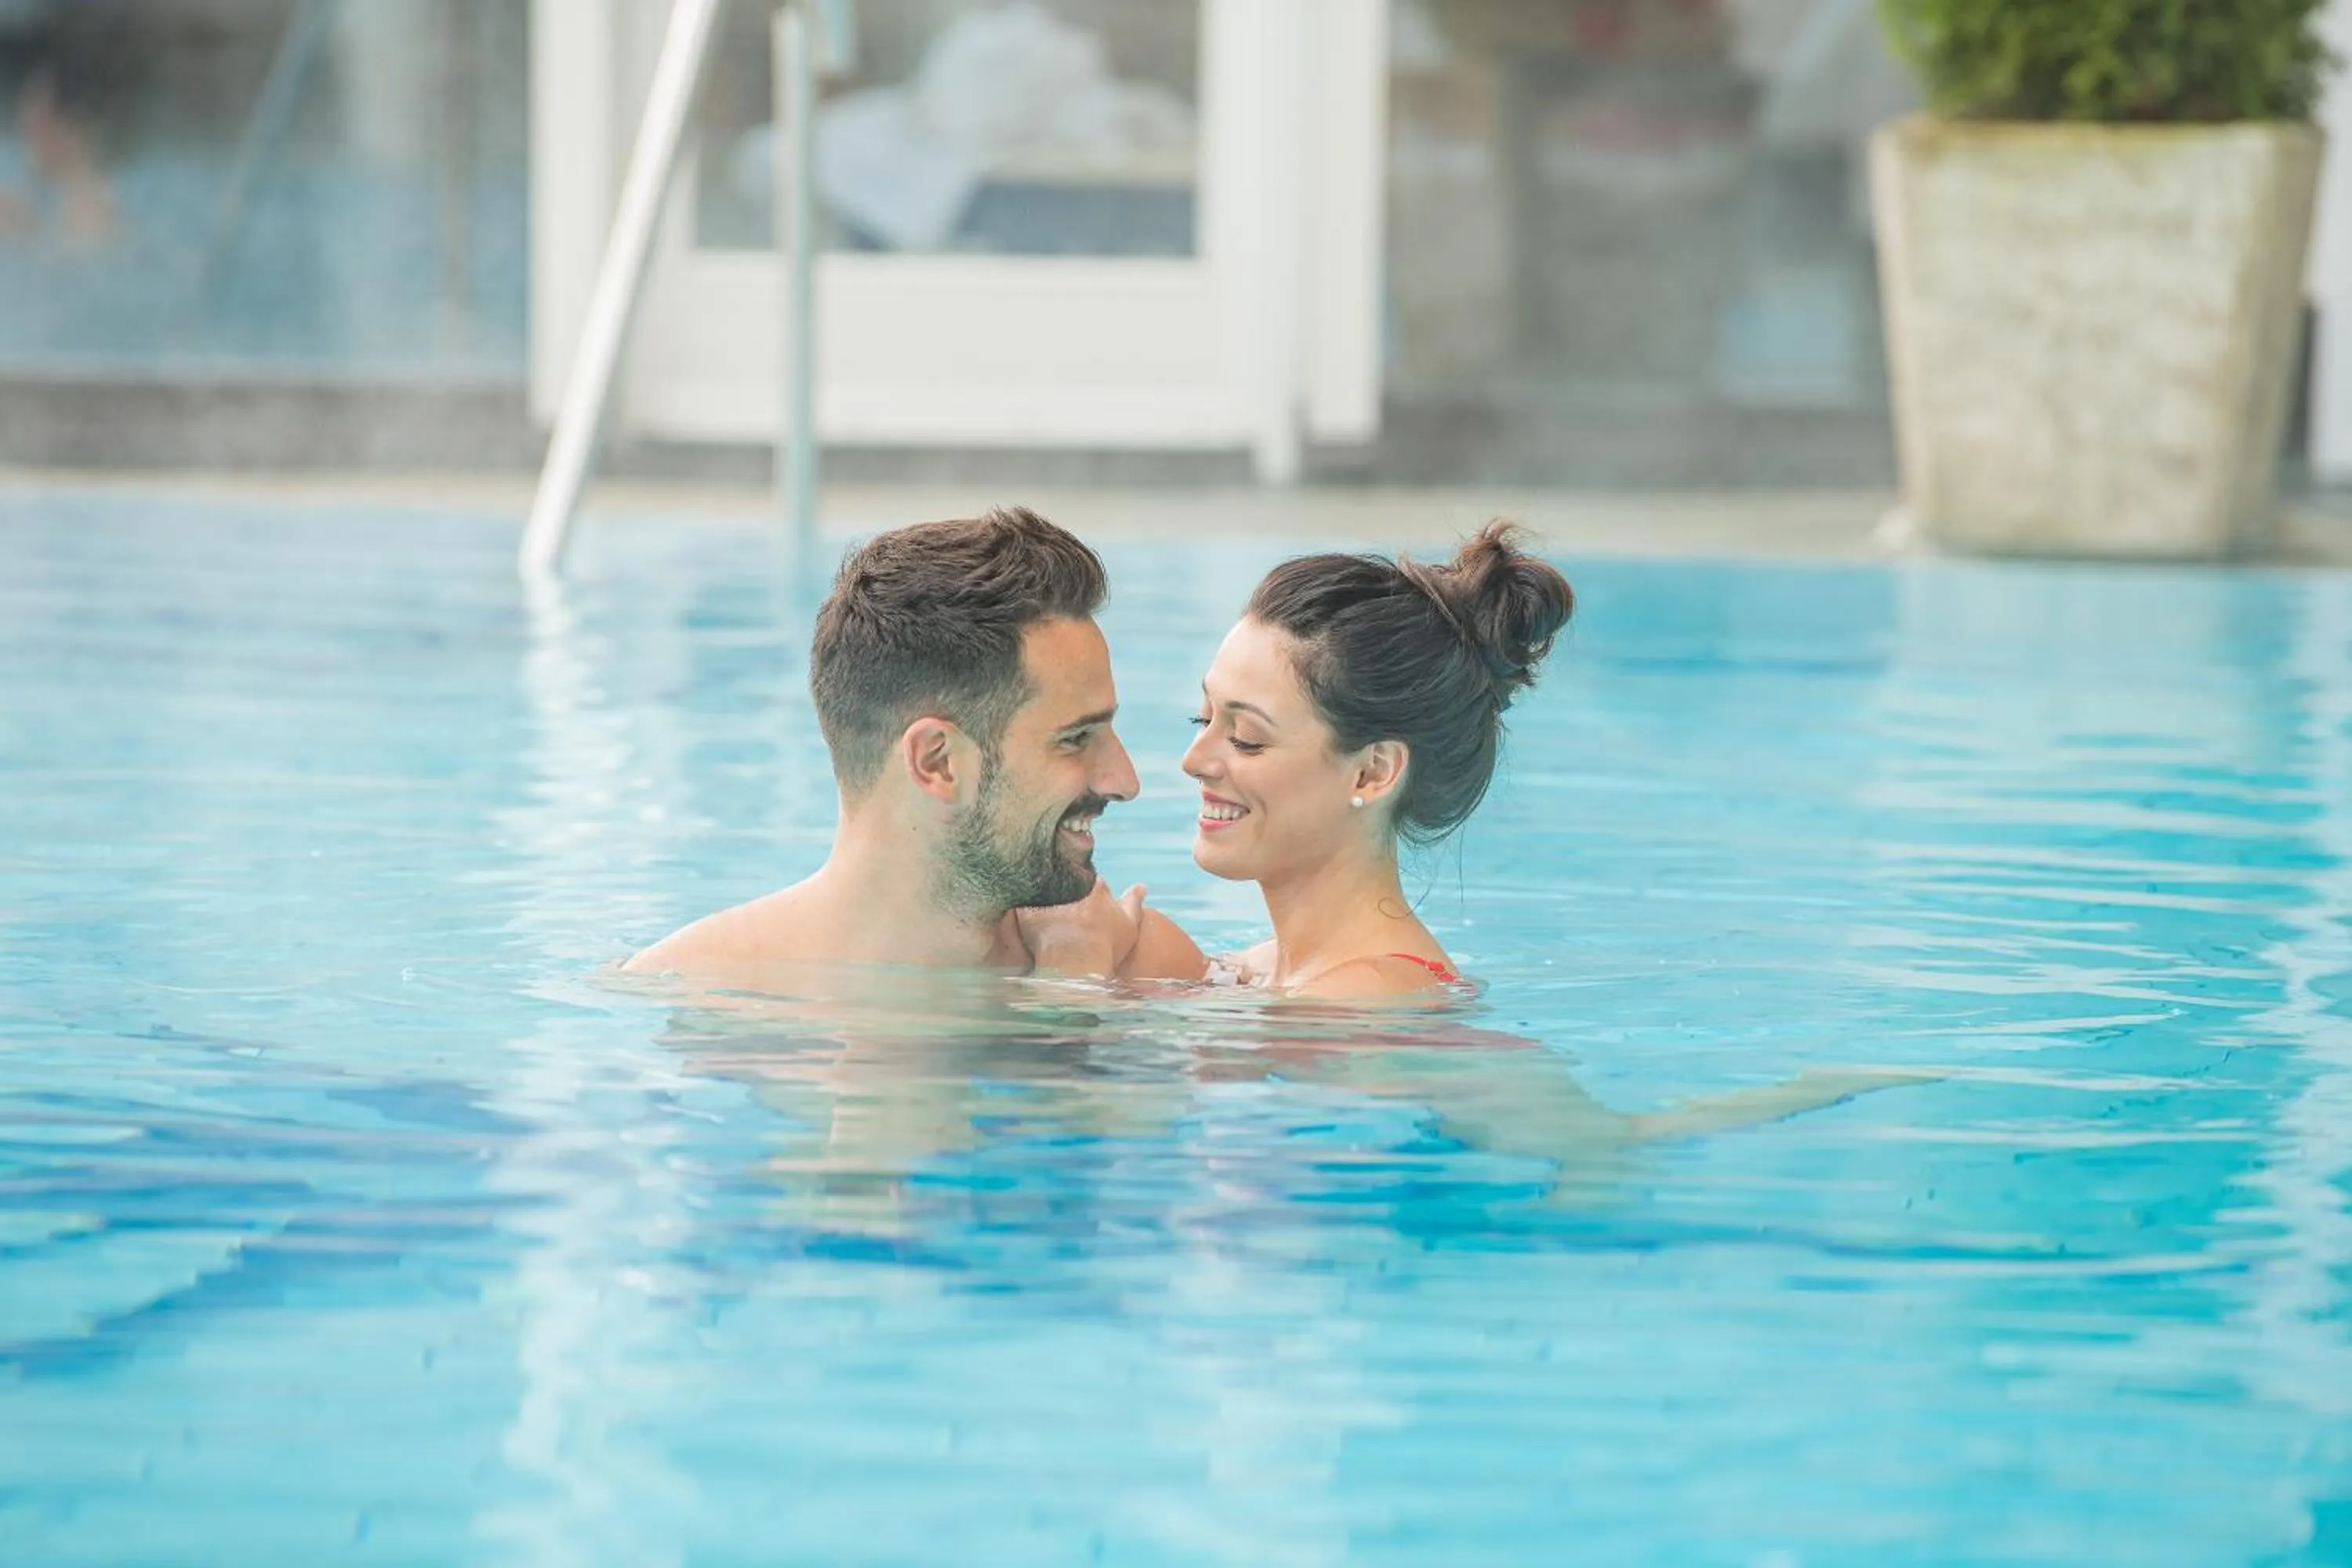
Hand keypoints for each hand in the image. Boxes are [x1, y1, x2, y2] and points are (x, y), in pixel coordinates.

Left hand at [1012, 878, 1146, 976]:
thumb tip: (1140, 886)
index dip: (1086, 893)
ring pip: (1043, 890)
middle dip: (1064, 893)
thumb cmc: (1106, 947)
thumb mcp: (1129, 924)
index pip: (1088, 880)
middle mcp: (1070, 885)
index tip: (1084, 908)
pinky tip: (1020, 918)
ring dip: (1043, 899)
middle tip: (1064, 915)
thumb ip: (1134, 902)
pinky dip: (1020, 909)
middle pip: (1064, 882)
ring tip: (1044, 919)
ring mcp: (1047, 896)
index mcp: (1094, 885)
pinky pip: (1019, 903)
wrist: (1079, 965)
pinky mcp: (1027, 909)